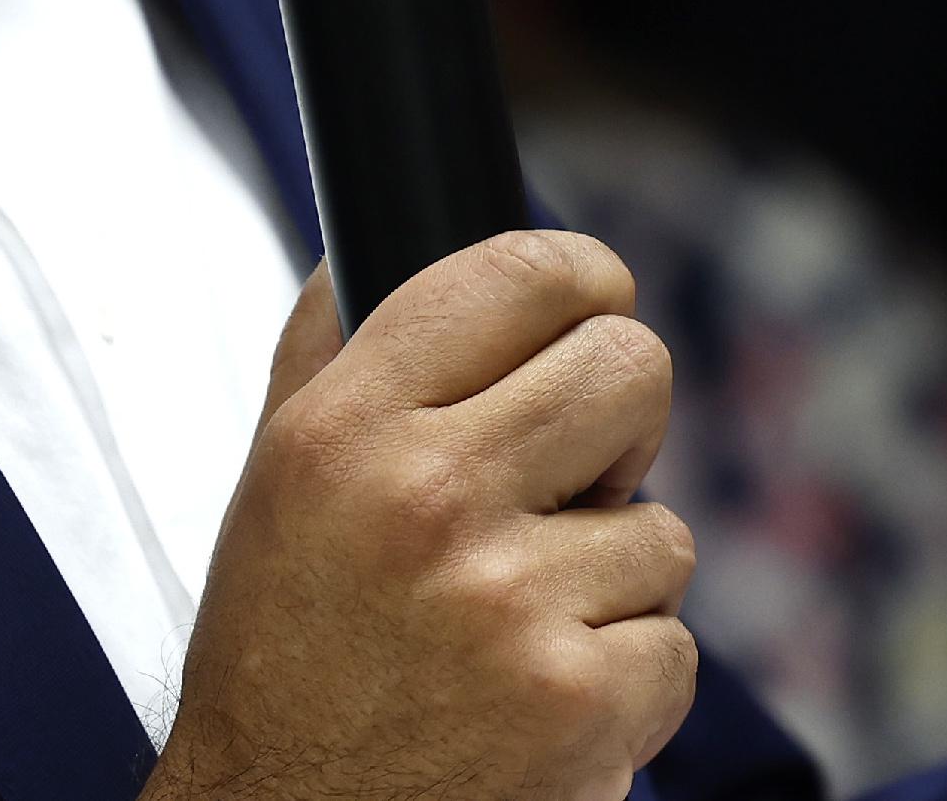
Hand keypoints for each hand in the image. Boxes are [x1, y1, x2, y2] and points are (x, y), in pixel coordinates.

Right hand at [150, 234, 696, 800]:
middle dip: (623, 421)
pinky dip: (628, 678)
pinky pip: (676, 646)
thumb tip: (372, 243)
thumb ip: (326, 353)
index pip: (515, 274)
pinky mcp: (578, 703)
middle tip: (578, 473)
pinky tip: (547, 695)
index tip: (595, 298)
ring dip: (613, 579)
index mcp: (347, 428)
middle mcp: (426, 498)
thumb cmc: (281, 660)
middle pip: (628, 368)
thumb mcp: (269, 481)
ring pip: (661, 529)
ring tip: (523, 622)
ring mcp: (509, 603)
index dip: (583, 276)